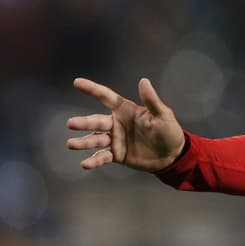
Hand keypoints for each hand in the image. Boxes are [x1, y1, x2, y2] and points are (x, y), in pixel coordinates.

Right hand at [67, 77, 184, 171]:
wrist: (173, 155)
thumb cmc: (169, 131)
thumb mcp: (163, 115)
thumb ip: (151, 100)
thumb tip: (143, 81)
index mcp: (126, 110)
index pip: (106, 97)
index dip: (92, 89)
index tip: (77, 82)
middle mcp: (117, 124)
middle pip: (97, 121)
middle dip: (84, 123)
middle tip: (71, 124)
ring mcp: (115, 140)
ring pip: (95, 140)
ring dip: (83, 142)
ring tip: (71, 144)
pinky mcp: (117, 155)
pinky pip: (102, 157)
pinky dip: (94, 160)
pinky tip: (85, 164)